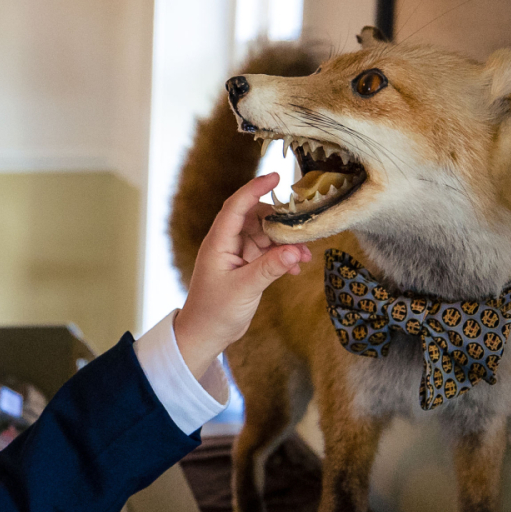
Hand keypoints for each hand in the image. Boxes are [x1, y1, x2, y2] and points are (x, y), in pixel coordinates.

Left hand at [173, 173, 312, 379]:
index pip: (236, 206)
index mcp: (218, 242)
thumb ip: (270, 268)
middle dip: (279, 220)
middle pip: (255, 217)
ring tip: (305, 254)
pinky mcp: (246, 266)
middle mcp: (227, 243)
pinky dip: (282, 256)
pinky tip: (297, 268)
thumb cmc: (215, 312)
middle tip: (303, 225)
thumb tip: (295, 251)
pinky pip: (268, 252)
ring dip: (285, 242)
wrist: (205, 335)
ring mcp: (237, 254)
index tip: (275, 176)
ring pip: (265, 235)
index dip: (255, 189)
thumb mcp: (245, 289)